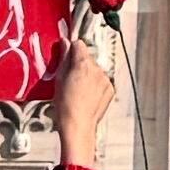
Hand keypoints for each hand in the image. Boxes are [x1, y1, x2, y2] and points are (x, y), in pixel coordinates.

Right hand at [51, 12, 114, 169]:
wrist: (78, 127)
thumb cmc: (65, 106)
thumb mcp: (58, 79)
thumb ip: (63, 58)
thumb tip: (64, 43)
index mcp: (82, 64)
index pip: (78, 44)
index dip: (71, 50)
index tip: (67, 55)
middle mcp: (97, 69)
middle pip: (87, 58)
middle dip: (80, 64)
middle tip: (70, 79)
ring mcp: (105, 79)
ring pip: (95, 70)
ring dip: (89, 75)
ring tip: (79, 91)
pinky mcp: (110, 89)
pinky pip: (102, 81)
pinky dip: (96, 86)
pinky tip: (87, 96)